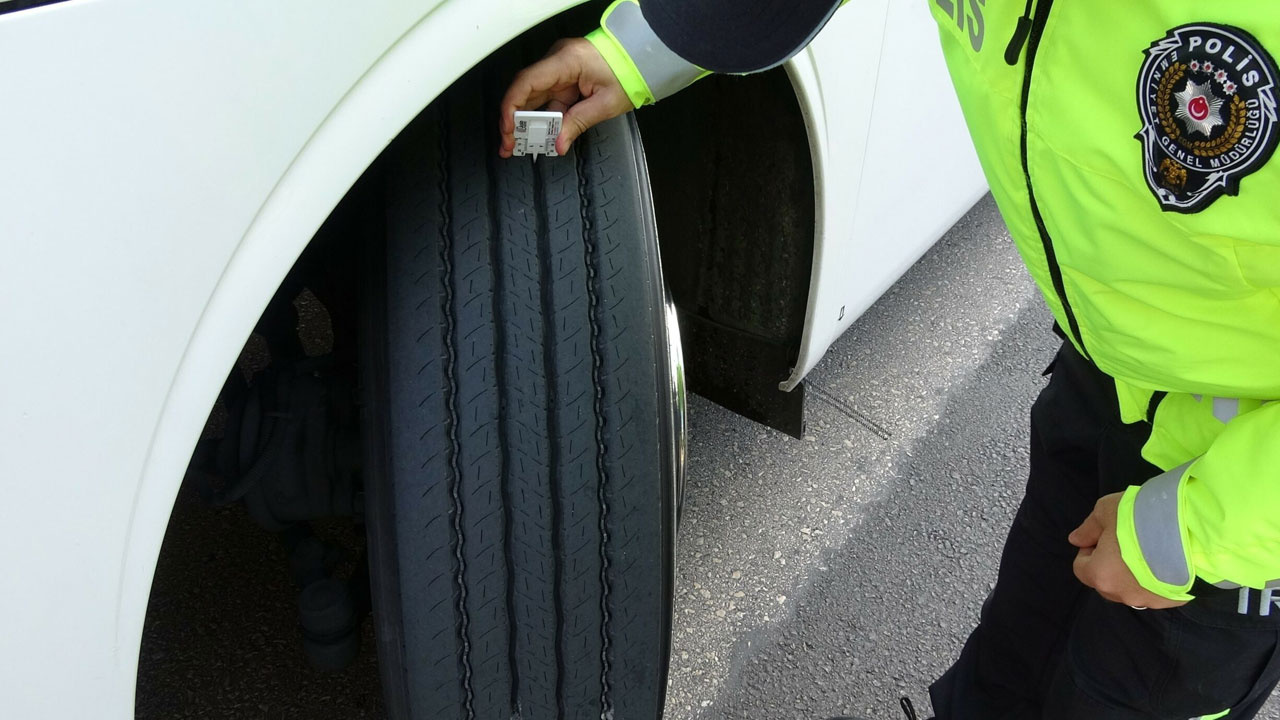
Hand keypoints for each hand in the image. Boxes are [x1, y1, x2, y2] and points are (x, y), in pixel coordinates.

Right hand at [499, 37, 634, 157]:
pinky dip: (542, 118)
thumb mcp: (605, 104)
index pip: (526, 82)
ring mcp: (559, 70)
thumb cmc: (628, 72)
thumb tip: (558, 143)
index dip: (511, 107)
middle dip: (514, 121)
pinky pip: (547, 99)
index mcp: (565, 61)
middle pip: (524, 92)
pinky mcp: (564, 78)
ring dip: (526, 122)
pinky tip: (538, 135)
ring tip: (520, 144)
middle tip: (510, 145)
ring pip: (533, 98)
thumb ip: (578, 123)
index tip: (508, 129)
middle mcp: (557, 62)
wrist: (640, 59)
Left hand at [1068, 492, 1187, 609]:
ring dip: (1135, 573)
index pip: (1081, 568)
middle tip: (1126, 541)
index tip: (1104, 536)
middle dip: (1110, 564)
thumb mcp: (1105, 511)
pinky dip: (1158, 579)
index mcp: (1100, 575)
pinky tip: (1168, 559)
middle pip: (1107, 581)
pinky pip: (1158, 591)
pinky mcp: (1175, 600)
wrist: (1191, 531)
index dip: (1089, 551)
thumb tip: (1076, 540)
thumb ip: (1088, 529)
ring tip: (1150, 549)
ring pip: (1133, 588)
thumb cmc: (1140, 519)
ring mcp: (1151, 601)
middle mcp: (1123, 594)